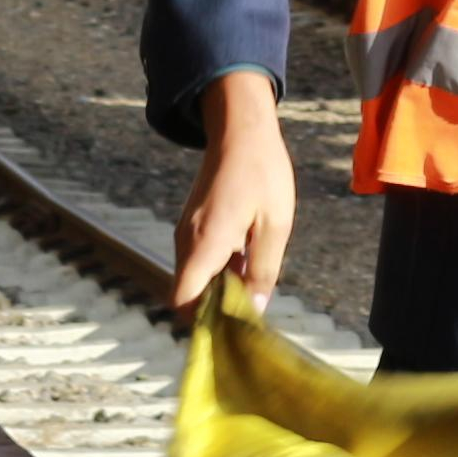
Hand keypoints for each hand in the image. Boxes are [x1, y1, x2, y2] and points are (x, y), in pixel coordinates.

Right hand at [168, 69, 297, 310]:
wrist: (240, 129)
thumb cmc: (262, 173)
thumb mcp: (275, 226)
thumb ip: (264, 271)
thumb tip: (254, 310)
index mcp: (205, 243)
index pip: (182, 299)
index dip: (202, 321)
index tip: (231, 327)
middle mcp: (186, 241)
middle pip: (188, 293)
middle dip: (215, 308)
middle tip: (251, 309)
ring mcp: (186, 232)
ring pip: (194, 278)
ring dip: (219, 288)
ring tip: (254, 282)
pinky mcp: (192, 225)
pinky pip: (199, 260)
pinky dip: (218, 270)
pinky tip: (247, 261)